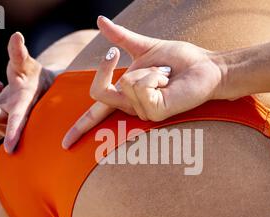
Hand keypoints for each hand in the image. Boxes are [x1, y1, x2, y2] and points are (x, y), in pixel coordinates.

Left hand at [0, 32, 53, 152]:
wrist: (39, 92)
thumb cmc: (34, 77)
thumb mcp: (28, 64)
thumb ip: (20, 53)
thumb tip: (16, 37)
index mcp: (24, 107)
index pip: (17, 121)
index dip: (14, 133)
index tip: (10, 148)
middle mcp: (13, 122)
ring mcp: (2, 129)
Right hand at [62, 16, 227, 148]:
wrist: (205, 65)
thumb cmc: (181, 60)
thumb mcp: (145, 47)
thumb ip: (121, 38)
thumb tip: (99, 21)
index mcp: (126, 94)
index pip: (96, 113)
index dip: (79, 128)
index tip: (64, 144)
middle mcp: (131, 107)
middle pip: (98, 92)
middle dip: (106, 67)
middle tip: (124, 55)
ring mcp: (143, 113)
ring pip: (123, 83)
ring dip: (148, 69)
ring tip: (166, 74)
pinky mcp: (154, 113)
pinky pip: (138, 86)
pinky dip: (153, 75)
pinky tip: (168, 81)